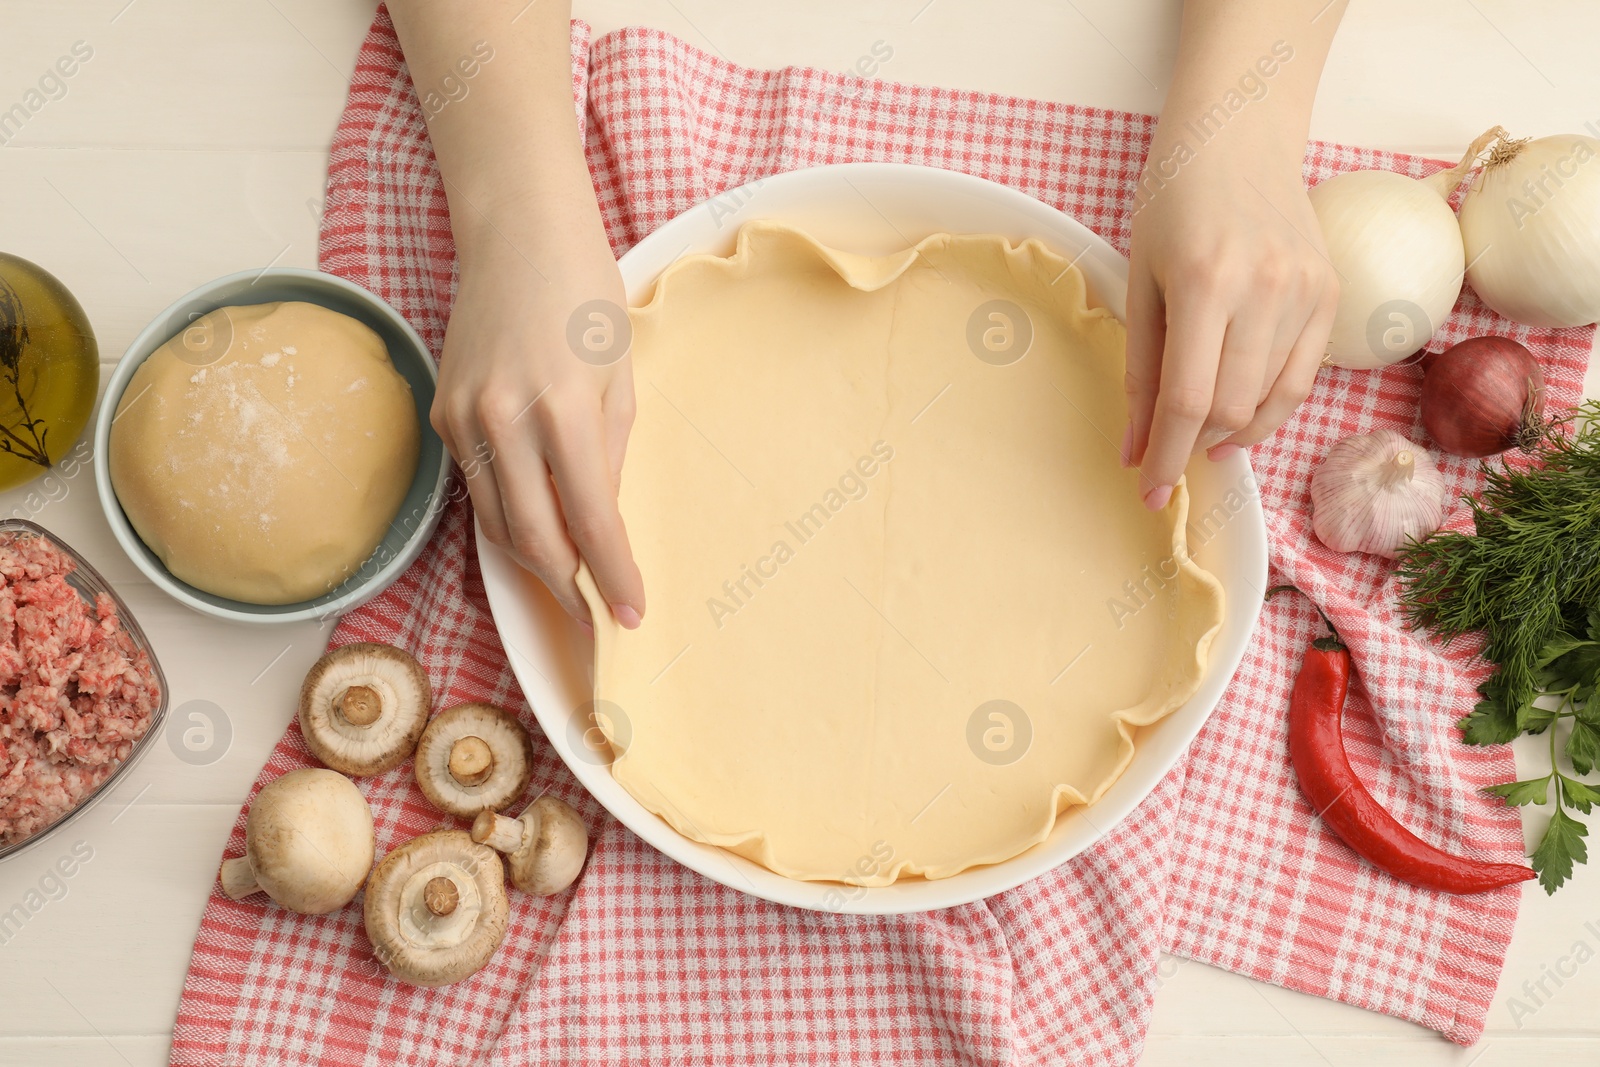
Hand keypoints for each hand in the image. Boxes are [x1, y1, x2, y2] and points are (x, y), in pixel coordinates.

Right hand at [431, 224, 643, 630]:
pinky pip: (479, 486)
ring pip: (496, 523)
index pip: (591, 521)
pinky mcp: (444, 413)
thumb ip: (611, 456)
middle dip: (568, 589)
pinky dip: (508, 516)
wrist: (517, 231)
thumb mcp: (620, 376)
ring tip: (571, 586)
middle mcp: (504, 419)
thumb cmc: (584, 292)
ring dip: (535, 563)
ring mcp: (464, 418)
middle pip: (534, 539)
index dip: (612, 577)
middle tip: (596, 617)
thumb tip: (602, 523)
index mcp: (563, 408)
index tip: (630, 613)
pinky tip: (538, 527)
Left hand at [1123, 151, 1338, 508]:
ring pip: (1271, 403)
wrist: (1239, 138)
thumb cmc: (1173, 202)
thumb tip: (1135, 449)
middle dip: (1192, 449)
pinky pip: (1301, 379)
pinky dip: (1267, 410)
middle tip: (1165, 463)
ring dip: (1229, 434)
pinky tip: (1237, 417)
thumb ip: (1140, 369)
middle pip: (1231, 408)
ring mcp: (1309, 292)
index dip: (1165, 456)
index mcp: (1206, 282)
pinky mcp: (1333, 294)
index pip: (1188, 399)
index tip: (1148, 491)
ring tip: (1198, 438)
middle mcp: (1267, 289)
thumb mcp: (1139, 280)